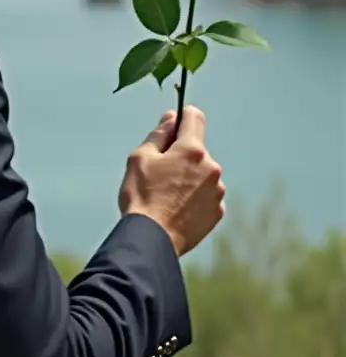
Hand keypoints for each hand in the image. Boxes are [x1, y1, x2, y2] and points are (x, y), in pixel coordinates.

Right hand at [118, 106, 224, 256]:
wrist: (153, 239)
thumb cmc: (142, 195)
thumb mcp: (140, 157)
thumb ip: (159, 134)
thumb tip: (172, 118)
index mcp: (192, 150)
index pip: (194, 117)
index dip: (181, 117)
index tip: (169, 129)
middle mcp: (211, 168)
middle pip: (195, 149)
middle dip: (180, 154)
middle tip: (158, 172)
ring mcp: (217, 192)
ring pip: (201, 173)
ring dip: (188, 176)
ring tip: (165, 195)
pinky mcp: (217, 212)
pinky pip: (205, 195)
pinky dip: (193, 196)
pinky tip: (175, 207)